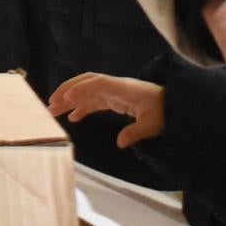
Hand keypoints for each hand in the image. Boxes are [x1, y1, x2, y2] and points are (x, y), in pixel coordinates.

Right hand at [45, 73, 165, 146]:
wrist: (175, 105)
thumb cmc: (164, 112)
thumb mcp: (153, 124)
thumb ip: (136, 132)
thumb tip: (120, 143)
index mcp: (124, 89)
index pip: (99, 83)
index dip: (82, 88)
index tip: (67, 98)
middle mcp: (116, 87)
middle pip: (87, 83)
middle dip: (67, 90)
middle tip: (51, 103)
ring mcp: (114, 93)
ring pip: (87, 92)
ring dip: (70, 100)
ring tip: (53, 111)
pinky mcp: (115, 100)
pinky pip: (94, 101)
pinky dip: (81, 108)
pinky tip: (72, 117)